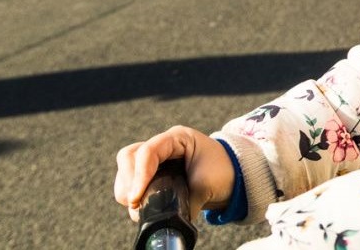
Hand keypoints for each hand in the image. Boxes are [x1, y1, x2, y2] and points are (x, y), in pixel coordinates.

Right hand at [114, 125, 235, 222]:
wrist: (233, 177)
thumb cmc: (223, 172)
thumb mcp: (207, 185)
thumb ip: (186, 202)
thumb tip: (168, 221)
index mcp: (177, 137)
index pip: (148, 151)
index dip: (139, 175)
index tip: (135, 198)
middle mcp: (162, 145)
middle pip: (129, 156)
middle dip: (128, 181)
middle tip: (135, 204)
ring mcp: (155, 158)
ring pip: (126, 167)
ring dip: (126, 188)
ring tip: (137, 207)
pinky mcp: (152, 172)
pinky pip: (131, 179)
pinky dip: (131, 193)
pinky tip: (139, 205)